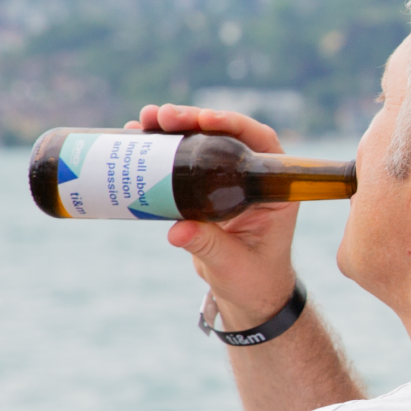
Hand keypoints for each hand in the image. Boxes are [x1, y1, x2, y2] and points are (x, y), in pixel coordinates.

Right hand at [128, 104, 298, 327]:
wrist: (246, 293)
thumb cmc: (253, 280)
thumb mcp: (232, 264)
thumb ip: (208, 247)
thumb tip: (177, 231)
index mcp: (275, 188)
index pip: (260, 141)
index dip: (233, 123)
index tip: (205, 120)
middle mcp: (253, 177)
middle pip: (225, 135)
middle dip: (192, 120)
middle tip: (161, 117)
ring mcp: (228, 180)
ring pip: (202, 142)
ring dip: (172, 128)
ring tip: (142, 122)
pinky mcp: (205, 189)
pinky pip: (184, 161)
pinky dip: (161, 149)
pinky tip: (136, 138)